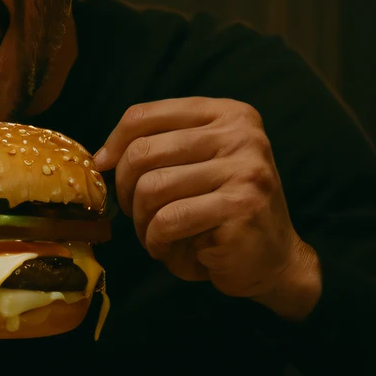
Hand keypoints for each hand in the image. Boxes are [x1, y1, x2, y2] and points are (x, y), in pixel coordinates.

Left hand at [93, 98, 320, 318]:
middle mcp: (241, 134)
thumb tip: (101, 156)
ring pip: (152, 188)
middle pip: (143, 152)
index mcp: (227, 114)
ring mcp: (245, 169)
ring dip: (142, 222)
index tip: (103, 166)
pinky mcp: (241, 206)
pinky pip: (169, 220)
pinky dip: (157, 241)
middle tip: (136, 215)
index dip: (114, 142)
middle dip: (126, 191)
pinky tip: (170, 250)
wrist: (274, 261)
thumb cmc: (223, 214)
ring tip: (155, 236)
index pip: (146, 115)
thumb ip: (160, 149)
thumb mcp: (196, 167)